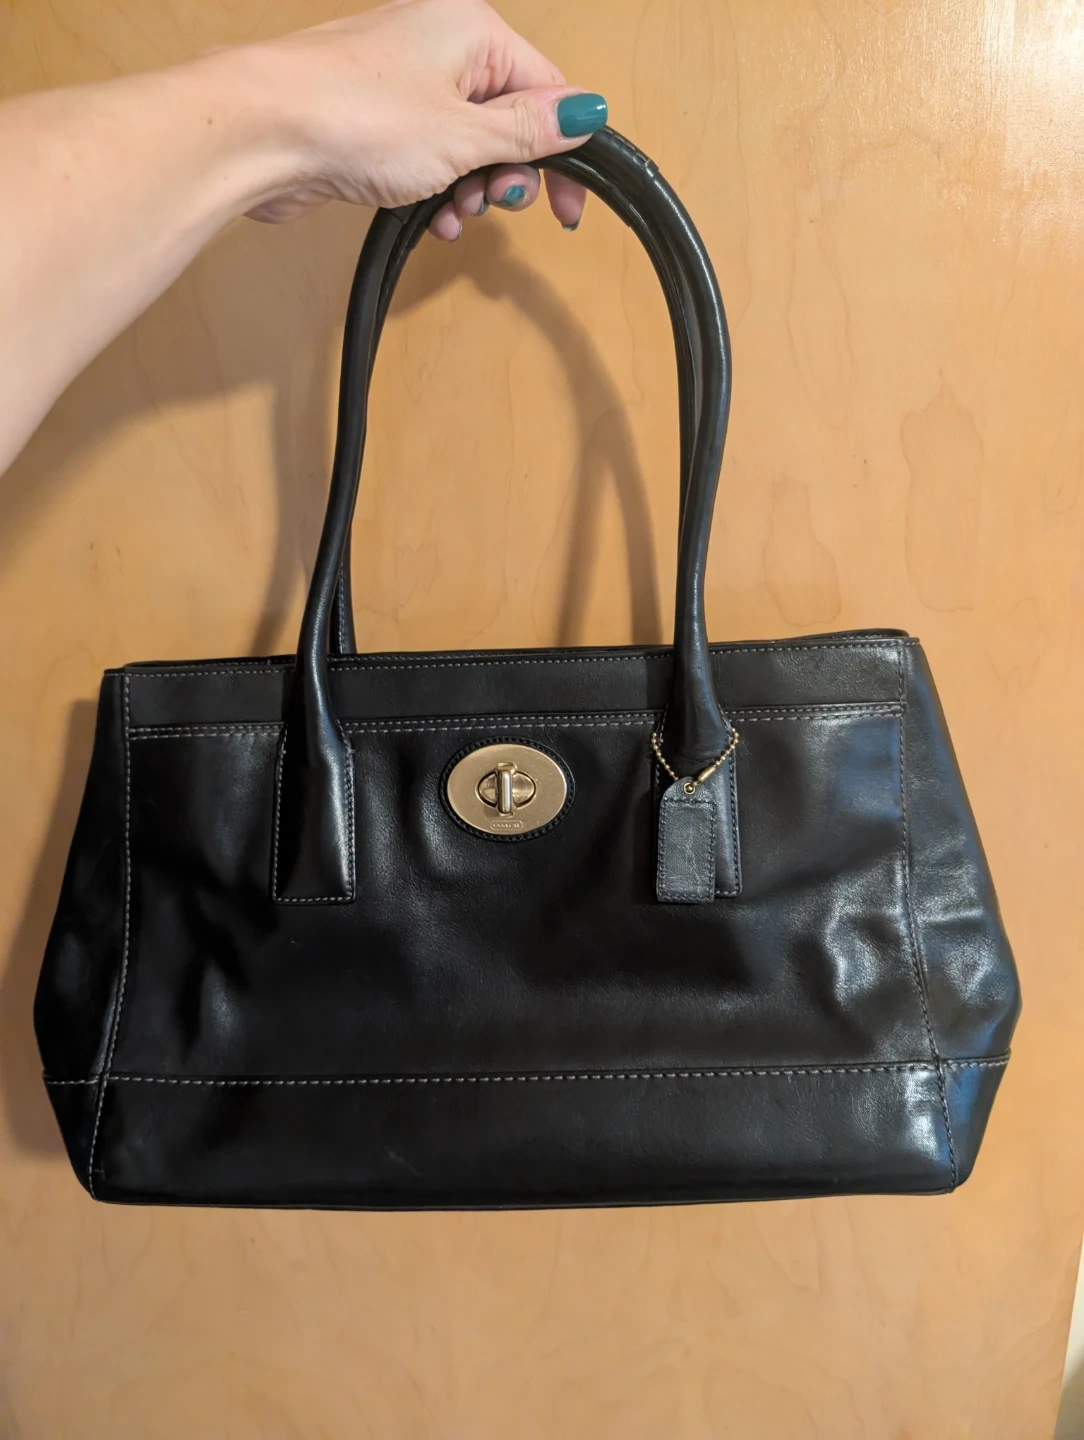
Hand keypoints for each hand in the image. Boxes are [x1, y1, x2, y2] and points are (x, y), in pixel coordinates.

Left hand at [242, 0, 607, 239]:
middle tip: (495, 205)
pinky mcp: (372, 116)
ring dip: (470, 190)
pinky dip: (435, 189)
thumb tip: (587, 113)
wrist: (262, 130)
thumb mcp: (465, 136)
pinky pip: (427, 154)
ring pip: (466, 142)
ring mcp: (402, 79)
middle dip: (508, 175)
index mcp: (472, 29)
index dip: (564, 155)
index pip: (546, 91)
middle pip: (507, 118)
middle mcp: (438, 43)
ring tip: (454, 215)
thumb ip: (529, 131)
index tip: (567, 210)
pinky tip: (428, 218)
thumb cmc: (355, 116)